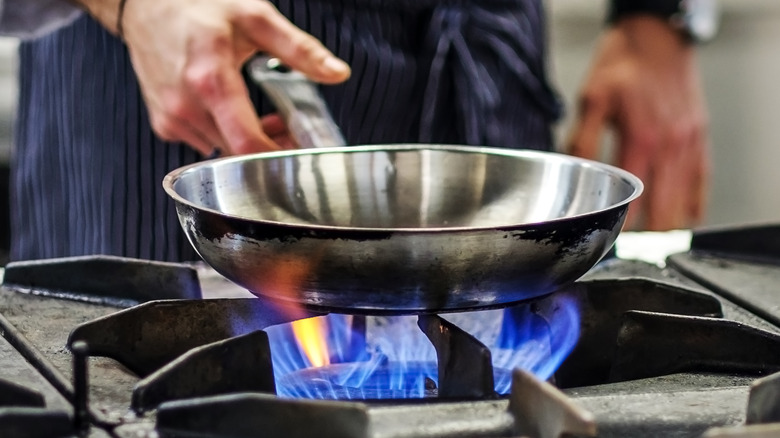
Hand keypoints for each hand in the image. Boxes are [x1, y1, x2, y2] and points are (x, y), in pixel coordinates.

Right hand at [75, 0, 349, 155]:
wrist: (144, 4)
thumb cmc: (196, 5)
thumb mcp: (255, 17)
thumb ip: (299, 49)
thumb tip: (337, 73)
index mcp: (210, 80)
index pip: (247, 145)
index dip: (279, 157)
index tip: (300, 152)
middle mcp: (186, 105)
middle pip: (238, 153)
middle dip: (269, 147)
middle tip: (287, 127)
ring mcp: (172, 117)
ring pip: (222, 152)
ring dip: (246, 143)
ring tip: (262, 117)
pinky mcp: (164, 124)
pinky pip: (203, 144)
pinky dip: (224, 137)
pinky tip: (232, 115)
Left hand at [566, 16, 709, 230]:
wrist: (656, 38)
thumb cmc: (623, 64)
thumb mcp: (591, 98)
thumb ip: (582, 138)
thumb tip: (570, 170)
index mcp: (641, 138)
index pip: (632, 199)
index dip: (622, 226)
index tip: (611, 242)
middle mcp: (670, 146)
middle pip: (664, 210)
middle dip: (648, 236)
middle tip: (631, 251)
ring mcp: (689, 143)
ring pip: (684, 201)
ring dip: (668, 224)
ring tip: (650, 243)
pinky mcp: (699, 138)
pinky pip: (701, 182)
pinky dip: (692, 204)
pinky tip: (680, 218)